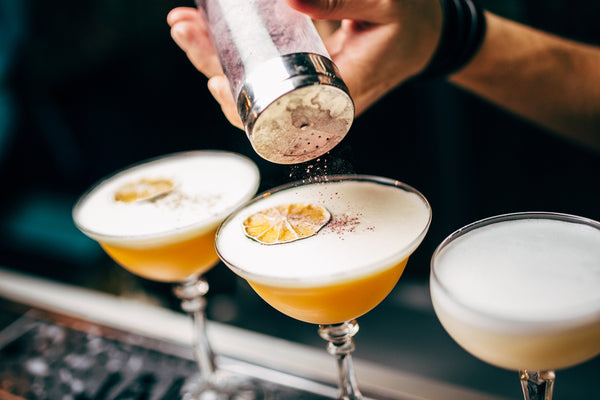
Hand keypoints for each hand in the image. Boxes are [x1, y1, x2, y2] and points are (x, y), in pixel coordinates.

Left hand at [167, 0, 442, 128]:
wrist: (425, 36)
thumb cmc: (410, 24)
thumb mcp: (384, 4)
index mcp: (335, 100)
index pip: (277, 119)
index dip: (238, 106)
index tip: (212, 81)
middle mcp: (314, 103)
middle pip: (250, 99)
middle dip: (210, 64)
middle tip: (183, 29)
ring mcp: (305, 90)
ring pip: (250, 85)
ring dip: (213, 56)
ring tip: (185, 25)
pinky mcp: (302, 75)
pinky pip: (261, 72)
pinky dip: (232, 51)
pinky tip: (209, 32)